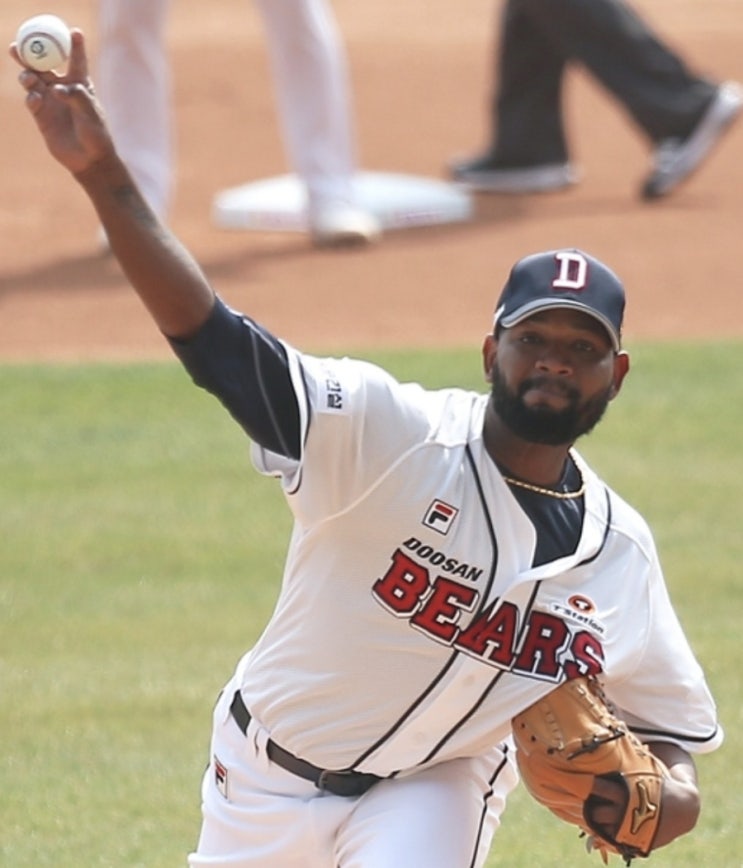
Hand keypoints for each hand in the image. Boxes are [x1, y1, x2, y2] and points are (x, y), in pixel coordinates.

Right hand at [10, 29, 113, 175]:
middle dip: (30, 54)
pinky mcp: (42, 116)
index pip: (76, 61)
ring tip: (29, 78)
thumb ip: (77, 97)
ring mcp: (50, 101)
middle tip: (18, 46)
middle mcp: (62, 89)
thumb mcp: (92, 114)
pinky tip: (35, 100)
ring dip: (27, 75)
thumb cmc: (96, 136)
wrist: (89, 160)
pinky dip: (31, 97)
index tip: (74, 32)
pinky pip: (31, 100)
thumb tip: (57, 89)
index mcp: (80, 85)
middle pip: (43, 65)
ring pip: (32, 80)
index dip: (75, 46)